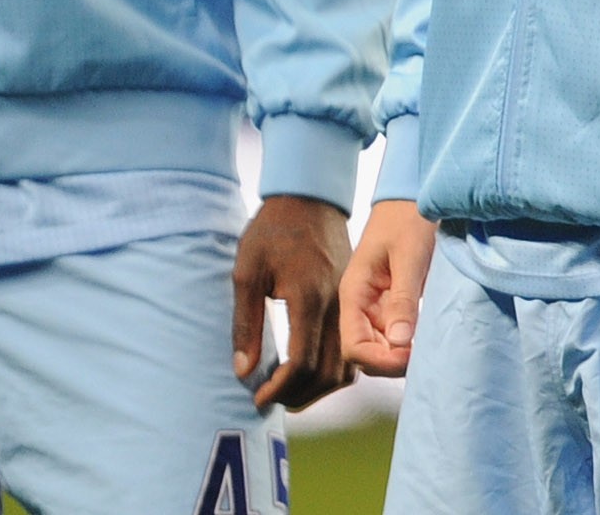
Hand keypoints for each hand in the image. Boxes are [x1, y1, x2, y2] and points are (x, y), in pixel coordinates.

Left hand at [234, 194, 352, 409]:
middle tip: (270, 399)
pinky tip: (308, 371)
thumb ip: (245, 324)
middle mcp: (337, 306)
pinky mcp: (355, 303)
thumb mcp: (247, 272)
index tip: (258, 398)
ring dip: (317, 389)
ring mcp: (351, 305)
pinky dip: (333, 371)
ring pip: (345, 367)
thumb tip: (243, 370)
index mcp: (309, 298)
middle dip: (297, 396)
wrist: (310, 200)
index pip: (301, 362)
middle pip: (328, 373)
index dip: (279, 389)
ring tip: (287, 391)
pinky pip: (351, 351)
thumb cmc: (273, 232)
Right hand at [339, 199, 437, 378]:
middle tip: (423, 356)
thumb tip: (400, 341)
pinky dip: (407, 343)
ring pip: (380, 348)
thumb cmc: (408, 217)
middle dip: (390, 363)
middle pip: (365, 353)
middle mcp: (360, 304)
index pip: (353, 346)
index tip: (409, 356)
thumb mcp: (409, 256)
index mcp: (354, 293)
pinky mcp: (393, 303)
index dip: (379, 360)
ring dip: (400, 356)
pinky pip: (394, 334)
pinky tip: (426, 339)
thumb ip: (403, 298)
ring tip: (427, 349)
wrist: (413, 195)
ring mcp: (376, 305)